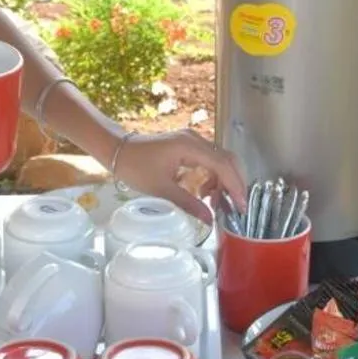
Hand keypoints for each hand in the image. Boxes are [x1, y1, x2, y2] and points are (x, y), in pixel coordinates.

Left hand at [114, 128, 246, 223]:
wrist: (116, 150)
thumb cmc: (135, 167)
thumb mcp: (161, 189)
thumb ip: (188, 203)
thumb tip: (210, 219)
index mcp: (190, 146)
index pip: (223, 165)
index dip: (235, 186)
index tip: (241, 206)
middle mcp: (195, 139)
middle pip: (227, 159)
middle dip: (234, 183)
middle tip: (236, 207)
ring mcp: (192, 141)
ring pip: (220, 160)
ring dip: (223, 181)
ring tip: (215, 203)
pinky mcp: (187, 146)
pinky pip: (209, 160)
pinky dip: (212, 176)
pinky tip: (204, 192)